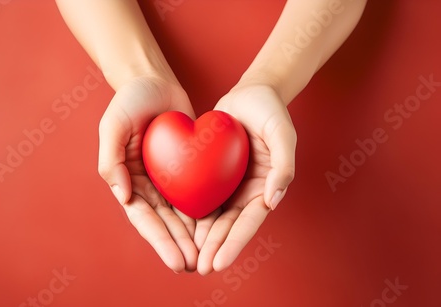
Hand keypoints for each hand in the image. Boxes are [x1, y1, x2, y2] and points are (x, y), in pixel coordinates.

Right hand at [98, 76, 197, 271]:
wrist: (154, 81)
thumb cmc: (130, 100)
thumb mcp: (113, 124)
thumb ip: (110, 159)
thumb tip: (123, 197)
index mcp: (127, 179)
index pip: (143, 217)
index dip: (160, 241)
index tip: (177, 261)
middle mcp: (147, 184)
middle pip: (164, 222)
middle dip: (178, 246)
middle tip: (196, 266)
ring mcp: (167, 178)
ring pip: (181, 214)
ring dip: (192, 237)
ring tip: (207, 257)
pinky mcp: (186, 169)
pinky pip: (196, 193)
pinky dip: (204, 212)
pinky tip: (217, 229)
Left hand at [196, 84, 296, 274]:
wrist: (252, 92)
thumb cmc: (271, 111)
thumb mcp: (283, 133)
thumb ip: (283, 166)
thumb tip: (272, 201)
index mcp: (266, 186)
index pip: (249, 221)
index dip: (234, 243)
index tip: (219, 262)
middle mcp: (247, 189)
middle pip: (229, 225)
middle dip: (215, 248)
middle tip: (198, 268)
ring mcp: (229, 182)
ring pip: (214, 215)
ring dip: (202, 237)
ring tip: (188, 256)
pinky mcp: (213, 171)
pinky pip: (201, 194)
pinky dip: (192, 211)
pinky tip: (178, 226)